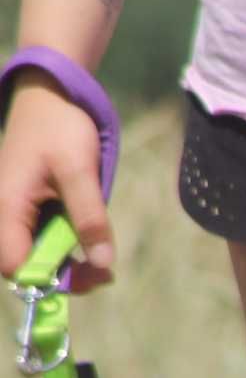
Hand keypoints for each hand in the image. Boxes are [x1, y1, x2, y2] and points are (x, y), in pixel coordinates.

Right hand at [0, 77, 115, 289]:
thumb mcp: (80, 171)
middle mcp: (4, 214)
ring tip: (99, 261)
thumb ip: (90, 217)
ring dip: (65, 263)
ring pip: (33, 255)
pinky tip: (88, 241)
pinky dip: (63, 246)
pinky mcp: (26, 209)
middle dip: (61, 276)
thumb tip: (102, 263)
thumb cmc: (61, 127)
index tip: (91, 276)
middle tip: (102, 273)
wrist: (49, 96)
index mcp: (8, 207)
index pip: (17, 266)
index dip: (50, 281)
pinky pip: (39, 239)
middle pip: (23, 267)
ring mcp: (14, 212)